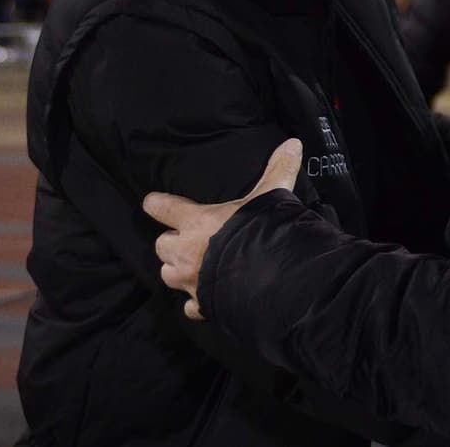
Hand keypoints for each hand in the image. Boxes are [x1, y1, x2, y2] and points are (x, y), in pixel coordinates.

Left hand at [143, 138, 302, 319]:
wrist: (270, 280)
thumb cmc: (262, 232)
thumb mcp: (272, 196)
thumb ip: (279, 169)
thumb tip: (293, 143)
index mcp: (195, 221)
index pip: (160, 207)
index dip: (157, 204)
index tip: (156, 203)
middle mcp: (185, 251)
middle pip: (161, 245)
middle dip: (172, 242)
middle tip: (190, 238)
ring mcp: (190, 281)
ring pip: (168, 274)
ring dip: (177, 269)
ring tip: (195, 266)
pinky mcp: (201, 304)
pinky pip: (188, 305)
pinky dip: (194, 302)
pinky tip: (206, 296)